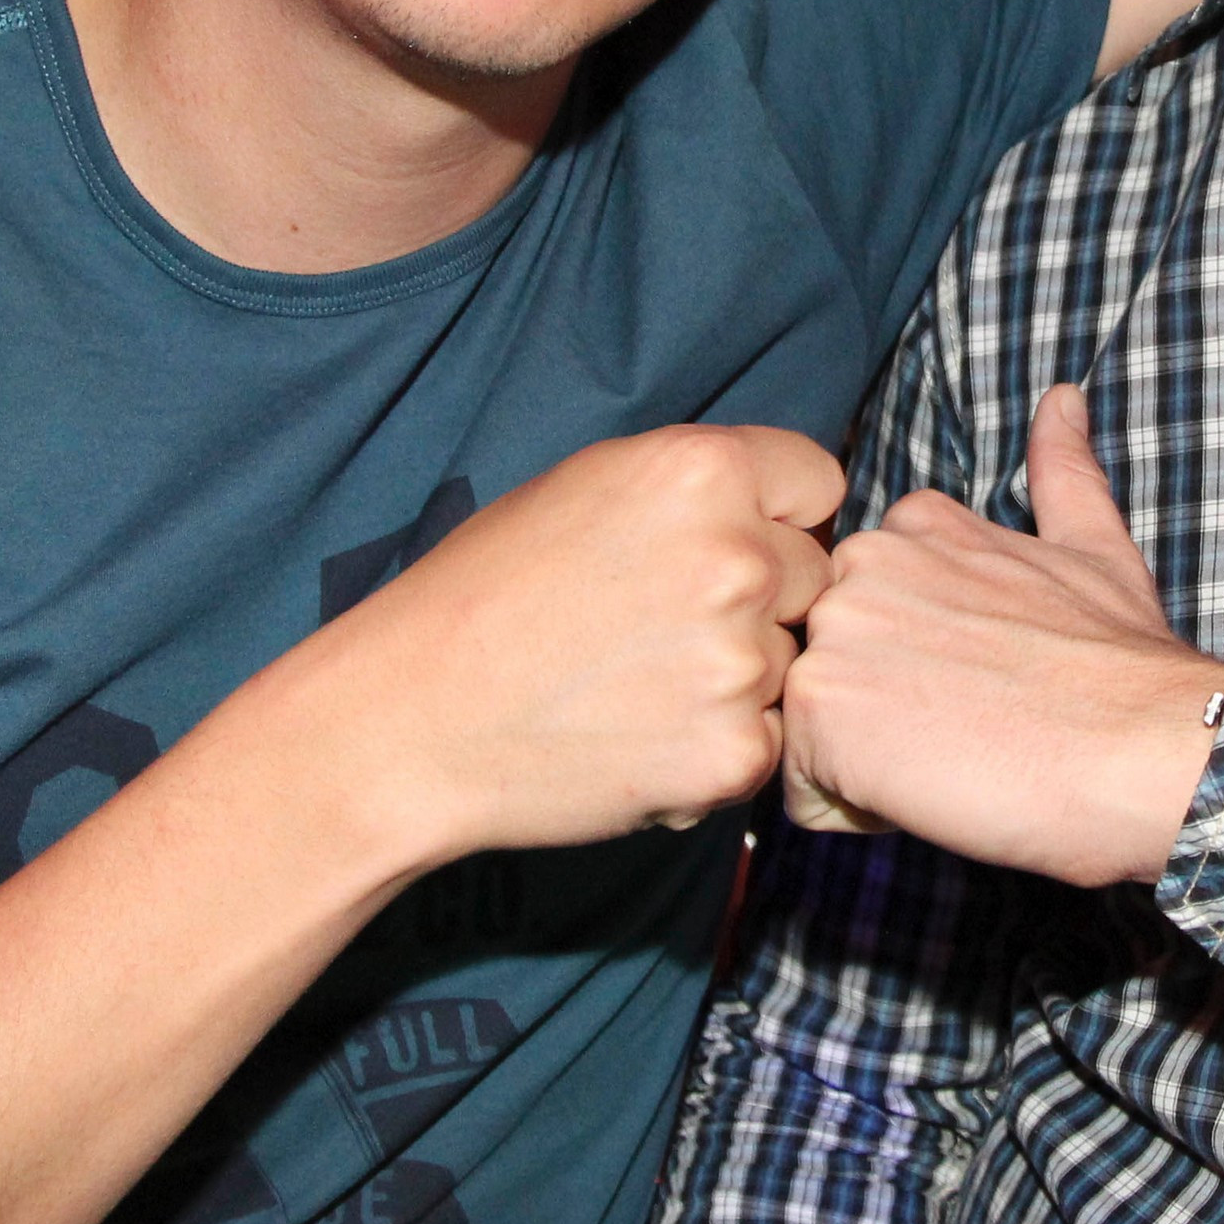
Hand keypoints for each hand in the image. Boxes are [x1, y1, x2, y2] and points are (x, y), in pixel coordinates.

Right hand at [332, 424, 839, 853]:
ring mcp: (741, 661)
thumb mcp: (586, 487)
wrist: (407, 721)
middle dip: (762, 601)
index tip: (730, 547)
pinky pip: (766, 743)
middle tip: (663, 629)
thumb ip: (695, 487)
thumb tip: (781, 510)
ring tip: (636, 688)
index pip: (816, 483)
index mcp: (701, 470)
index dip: (777, 517)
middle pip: (813, 577)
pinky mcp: (732, 754)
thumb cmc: (480, 596)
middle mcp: (737, 557)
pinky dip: (716, 750)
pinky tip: (639, 740)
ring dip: (738, 680)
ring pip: (789, 664)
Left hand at [782, 386, 1223, 887]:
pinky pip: (807, 793)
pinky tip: (937, 791)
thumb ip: (1062, 473)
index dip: (922, 673)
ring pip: (814, 733)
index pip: (868, 621)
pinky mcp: (819, 710)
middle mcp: (860, 563)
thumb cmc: (1124, 668)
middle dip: (884, 716)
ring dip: (872, 766)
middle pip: (833, 674)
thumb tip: (1061, 398)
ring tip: (959, 761)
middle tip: (975, 730)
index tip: (985, 688)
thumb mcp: (1096, 550)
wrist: (1140, 747)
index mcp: (913, 526)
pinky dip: (863, 811)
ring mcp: (835, 632)